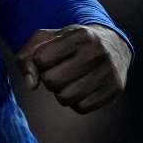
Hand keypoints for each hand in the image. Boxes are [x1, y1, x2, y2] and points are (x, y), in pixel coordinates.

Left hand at [15, 24, 130, 113]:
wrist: (113, 46)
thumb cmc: (72, 43)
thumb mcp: (49, 39)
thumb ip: (28, 56)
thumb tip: (31, 84)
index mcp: (79, 34)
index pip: (41, 59)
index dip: (40, 61)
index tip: (50, 57)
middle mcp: (97, 51)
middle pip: (52, 81)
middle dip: (50, 79)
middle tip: (60, 71)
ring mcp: (108, 71)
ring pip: (66, 97)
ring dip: (61, 92)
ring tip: (70, 80)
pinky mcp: (114, 89)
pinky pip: (81, 108)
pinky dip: (76, 102)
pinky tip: (83, 88)